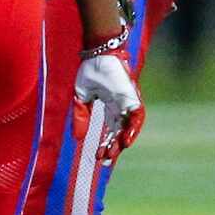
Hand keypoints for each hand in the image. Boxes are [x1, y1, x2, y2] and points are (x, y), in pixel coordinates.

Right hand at [73, 32, 144, 163]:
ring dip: (122, 140)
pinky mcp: (132, 97)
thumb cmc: (90, 70)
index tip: (98, 156)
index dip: (105, 143)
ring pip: (129, 126)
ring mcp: (128, 102)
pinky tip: (126, 140)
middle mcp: (121, 106)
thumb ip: (80, 117)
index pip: (110, 129)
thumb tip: (77, 138)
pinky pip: (137, 116)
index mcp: (110, 106)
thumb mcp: (80, 98)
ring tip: (114, 152)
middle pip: (119, 131)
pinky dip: (133, 129)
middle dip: (113, 146)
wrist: (97, 53)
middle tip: (106, 160)